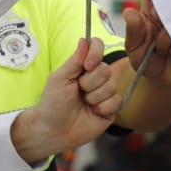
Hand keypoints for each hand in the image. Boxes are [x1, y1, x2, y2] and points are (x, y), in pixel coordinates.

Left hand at [12, 37, 120, 163]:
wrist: (55, 130)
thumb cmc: (53, 103)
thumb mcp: (60, 78)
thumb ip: (74, 60)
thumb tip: (84, 40)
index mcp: (83, 67)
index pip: (97, 47)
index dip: (96, 53)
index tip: (87, 66)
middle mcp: (96, 78)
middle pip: (106, 69)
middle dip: (90, 82)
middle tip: (78, 91)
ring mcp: (105, 93)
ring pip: (112, 86)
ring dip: (94, 97)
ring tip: (83, 103)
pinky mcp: (112, 108)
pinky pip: (117, 101)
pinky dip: (103, 107)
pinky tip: (93, 112)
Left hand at [120, 0, 170, 90]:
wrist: (165, 81)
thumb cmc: (147, 60)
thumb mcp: (134, 48)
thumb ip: (133, 30)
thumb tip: (129, 11)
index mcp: (152, 7)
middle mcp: (170, 11)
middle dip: (159, 11)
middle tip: (154, 21)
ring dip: (166, 37)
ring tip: (162, 50)